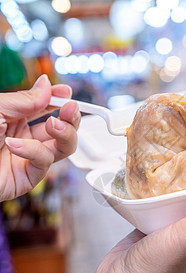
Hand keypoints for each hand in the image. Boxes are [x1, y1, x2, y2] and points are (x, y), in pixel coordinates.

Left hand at [0, 74, 80, 201]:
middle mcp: (26, 138)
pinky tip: (15, 145)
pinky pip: (44, 162)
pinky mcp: (28, 176)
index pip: (45, 109)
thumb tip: (46, 85)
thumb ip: (24, 100)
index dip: (59, 100)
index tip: (67, 93)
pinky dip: (34, 152)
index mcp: (15, 120)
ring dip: (65, 133)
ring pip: (63, 147)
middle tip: (71, 109)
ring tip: (54, 124)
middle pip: (61, 128)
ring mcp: (29, 158)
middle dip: (71, 118)